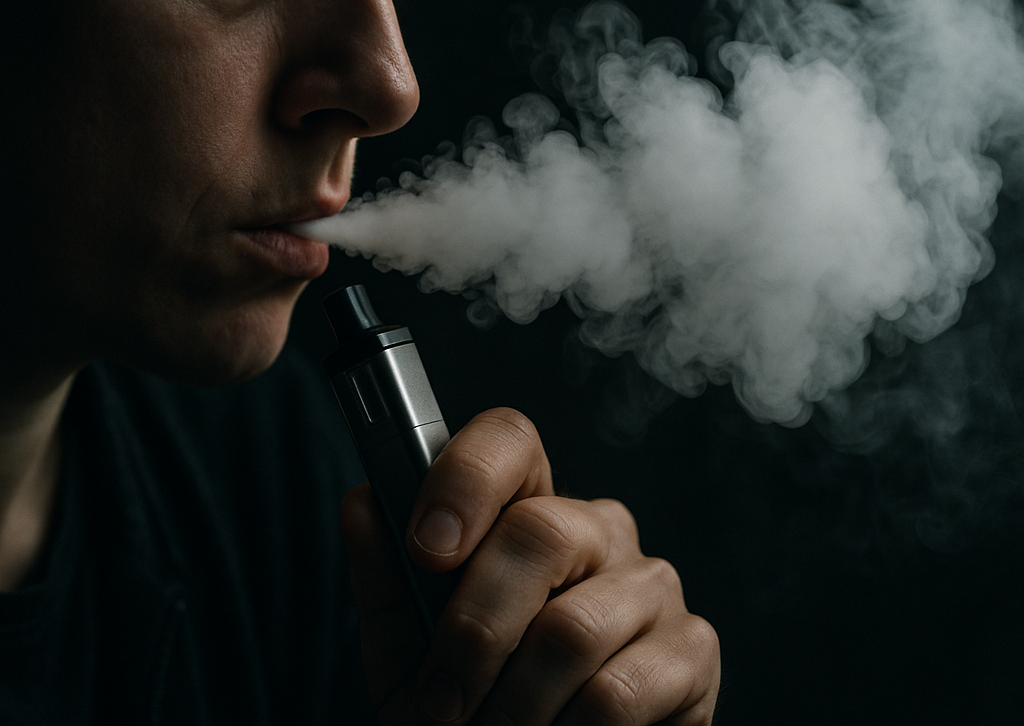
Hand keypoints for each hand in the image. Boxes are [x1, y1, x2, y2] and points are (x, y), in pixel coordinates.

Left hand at [339, 407, 719, 724]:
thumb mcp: (409, 652)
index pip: (510, 439)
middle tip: (443, 702)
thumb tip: (363, 501)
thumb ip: (387, 579)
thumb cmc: (471, 709)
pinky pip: (617, 691)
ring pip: (572, 627)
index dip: (466, 476)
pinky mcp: (693, 649)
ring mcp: (652, 583)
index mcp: (528, 508)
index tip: (426, 549)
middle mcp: (597, 528)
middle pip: (540, 531)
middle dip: (475, 630)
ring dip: (512, 707)